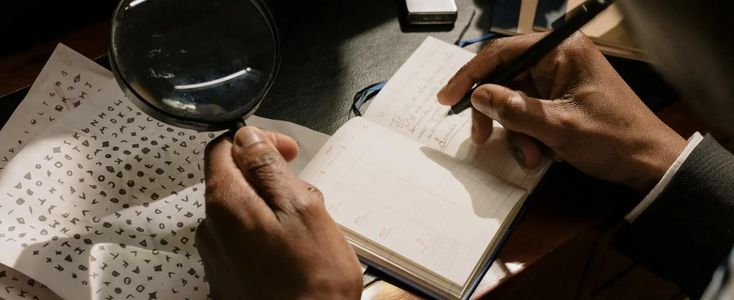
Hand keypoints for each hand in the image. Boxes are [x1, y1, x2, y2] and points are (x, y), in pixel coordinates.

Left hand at [196, 126, 362, 298]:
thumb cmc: (312, 279)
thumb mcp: (301, 207)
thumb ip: (268, 168)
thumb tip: (247, 137)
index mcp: (226, 203)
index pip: (223, 148)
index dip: (257, 141)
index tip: (287, 152)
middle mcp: (211, 229)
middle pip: (233, 180)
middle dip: (270, 178)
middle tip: (306, 196)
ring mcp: (217, 256)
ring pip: (243, 211)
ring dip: (271, 208)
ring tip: (305, 229)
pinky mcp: (227, 277)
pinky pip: (244, 240)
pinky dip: (266, 234)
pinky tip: (293, 252)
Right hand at [438, 33, 686, 190]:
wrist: (648, 163)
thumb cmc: (613, 139)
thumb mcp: (559, 127)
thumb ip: (515, 110)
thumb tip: (480, 96)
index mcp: (561, 51)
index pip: (502, 52)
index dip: (470, 75)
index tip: (447, 98)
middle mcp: (558, 60)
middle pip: (504, 79)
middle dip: (495, 114)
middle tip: (482, 138)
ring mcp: (559, 80)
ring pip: (513, 101)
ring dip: (514, 132)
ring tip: (532, 157)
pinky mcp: (560, 100)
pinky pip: (527, 113)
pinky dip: (527, 135)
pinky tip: (541, 155)